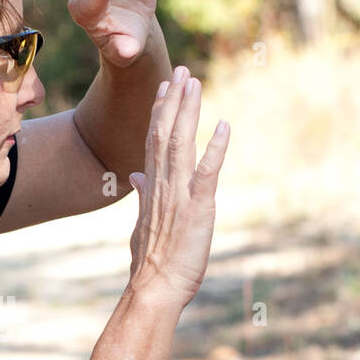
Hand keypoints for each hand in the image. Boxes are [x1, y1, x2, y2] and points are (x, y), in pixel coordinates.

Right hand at [126, 69, 229, 310]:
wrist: (154, 289)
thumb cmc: (151, 263)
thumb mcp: (143, 224)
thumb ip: (143, 195)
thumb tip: (136, 176)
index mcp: (152, 188)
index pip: (153, 142)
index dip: (159, 112)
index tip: (164, 88)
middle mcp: (162, 185)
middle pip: (165, 134)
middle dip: (174, 101)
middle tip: (181, 71)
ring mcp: (179, 195)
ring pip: (181, 144)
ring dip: (188, 112)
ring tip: (193, 84)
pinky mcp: (198, 209)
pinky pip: (207, 173)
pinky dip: (215, 149)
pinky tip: (224, 126)